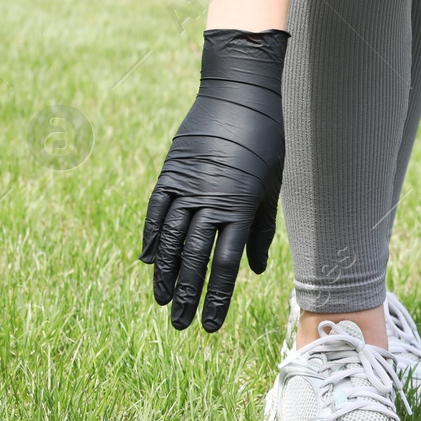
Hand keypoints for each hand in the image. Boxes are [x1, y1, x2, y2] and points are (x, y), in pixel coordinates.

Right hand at [140, 28, 286, 331]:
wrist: (240, 95)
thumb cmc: (266, 144)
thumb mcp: (271, 189)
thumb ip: (261, 231)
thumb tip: (254, 272)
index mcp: (240, 208)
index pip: (224, 265)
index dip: (216, 298)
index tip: (210, 324)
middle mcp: (210, 201)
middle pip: (194, 259)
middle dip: (188, 295)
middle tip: (181, 325)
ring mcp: (186, 186)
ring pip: (170, 240)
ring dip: (166, 274)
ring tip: (163, 301)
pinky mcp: (170, 172)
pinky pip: (156, 212)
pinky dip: (151, 238)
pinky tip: (149, 263)